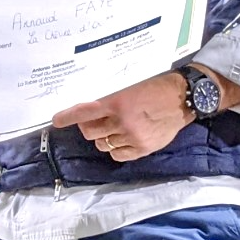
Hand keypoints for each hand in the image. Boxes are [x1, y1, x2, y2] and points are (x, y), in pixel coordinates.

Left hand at [53, 73, 192, 161]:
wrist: (183, 98)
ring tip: (112, 128)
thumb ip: (109, 96)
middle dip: (88, 127)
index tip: (57, 120)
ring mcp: (133, 138)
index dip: (67, 117)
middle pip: (90, 132)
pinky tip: (122, 139)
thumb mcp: (129, 84)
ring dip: (103, 137)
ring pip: (103, 144)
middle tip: (94, 120)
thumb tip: (88, 106)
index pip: (84, 112)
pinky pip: (118, 155)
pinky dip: (116, 148)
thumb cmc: (155, 86)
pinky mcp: (143, 149)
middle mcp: (122, 122)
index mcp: (117, 102)